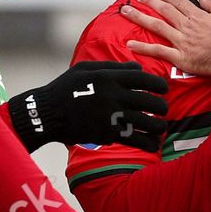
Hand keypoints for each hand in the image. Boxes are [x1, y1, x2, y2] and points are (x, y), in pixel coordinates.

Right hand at [9, 62, 167, 151]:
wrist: (46, 113)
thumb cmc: (66, 88)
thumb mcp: (86, 69)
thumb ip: (113, 67)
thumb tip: (138, 67)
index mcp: (108, 77)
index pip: (143, 78)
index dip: (158, 84)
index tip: (163, 89)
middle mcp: (112, 96)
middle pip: (149, 101)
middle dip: (162, 107)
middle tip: (163, 109)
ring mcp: (111, 116)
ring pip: (146, 122)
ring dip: (158, 126)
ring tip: (160, 127)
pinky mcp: (107, 134)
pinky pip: (135, 139)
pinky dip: (148, 143)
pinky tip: (153, 144)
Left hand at [123, 0, 210, 78]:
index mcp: (198, 16)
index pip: (178, 2)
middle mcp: (187, 26)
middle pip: (164, 10)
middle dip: (149, 2)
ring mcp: (182, 41)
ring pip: (157, 26)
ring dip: (140, 17)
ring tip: (126, 12)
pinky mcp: (181, 57)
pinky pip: (158, 51)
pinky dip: (143, 47)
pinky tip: (130, 44)